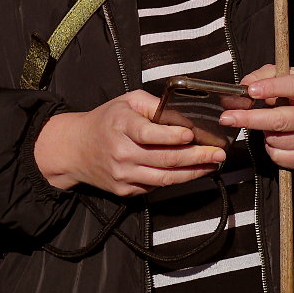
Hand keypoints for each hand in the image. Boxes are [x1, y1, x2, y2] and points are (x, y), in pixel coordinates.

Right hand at [34, 90, 225, 196]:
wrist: (74, 149)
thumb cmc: (105, 120)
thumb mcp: (126, 101)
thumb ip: (152, 104)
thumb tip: (179, 111)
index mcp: (121, 126)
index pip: (149, 133)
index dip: (171, 136)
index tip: (192, 134)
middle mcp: (122, 153)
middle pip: (163, 159)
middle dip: (195, 157)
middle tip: (219, 153)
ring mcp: (123, 175)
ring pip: (163, 179)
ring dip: (192, 173)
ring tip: (213, 165)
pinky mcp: (125, 191)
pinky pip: (154, 187)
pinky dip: (176, 180)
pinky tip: (193, 172)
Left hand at [219, 65, 293, 169]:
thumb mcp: (282, 76)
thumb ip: (261, 77)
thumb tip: (243, 87)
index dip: (272, 88)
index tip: (250, 91)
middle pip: (282, 120)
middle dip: (251, 119)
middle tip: (227, 118)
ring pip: (277, 140)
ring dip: (263, 133)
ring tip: (268, 124)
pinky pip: (280, 156)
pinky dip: (270, 148)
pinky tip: (275, 138)